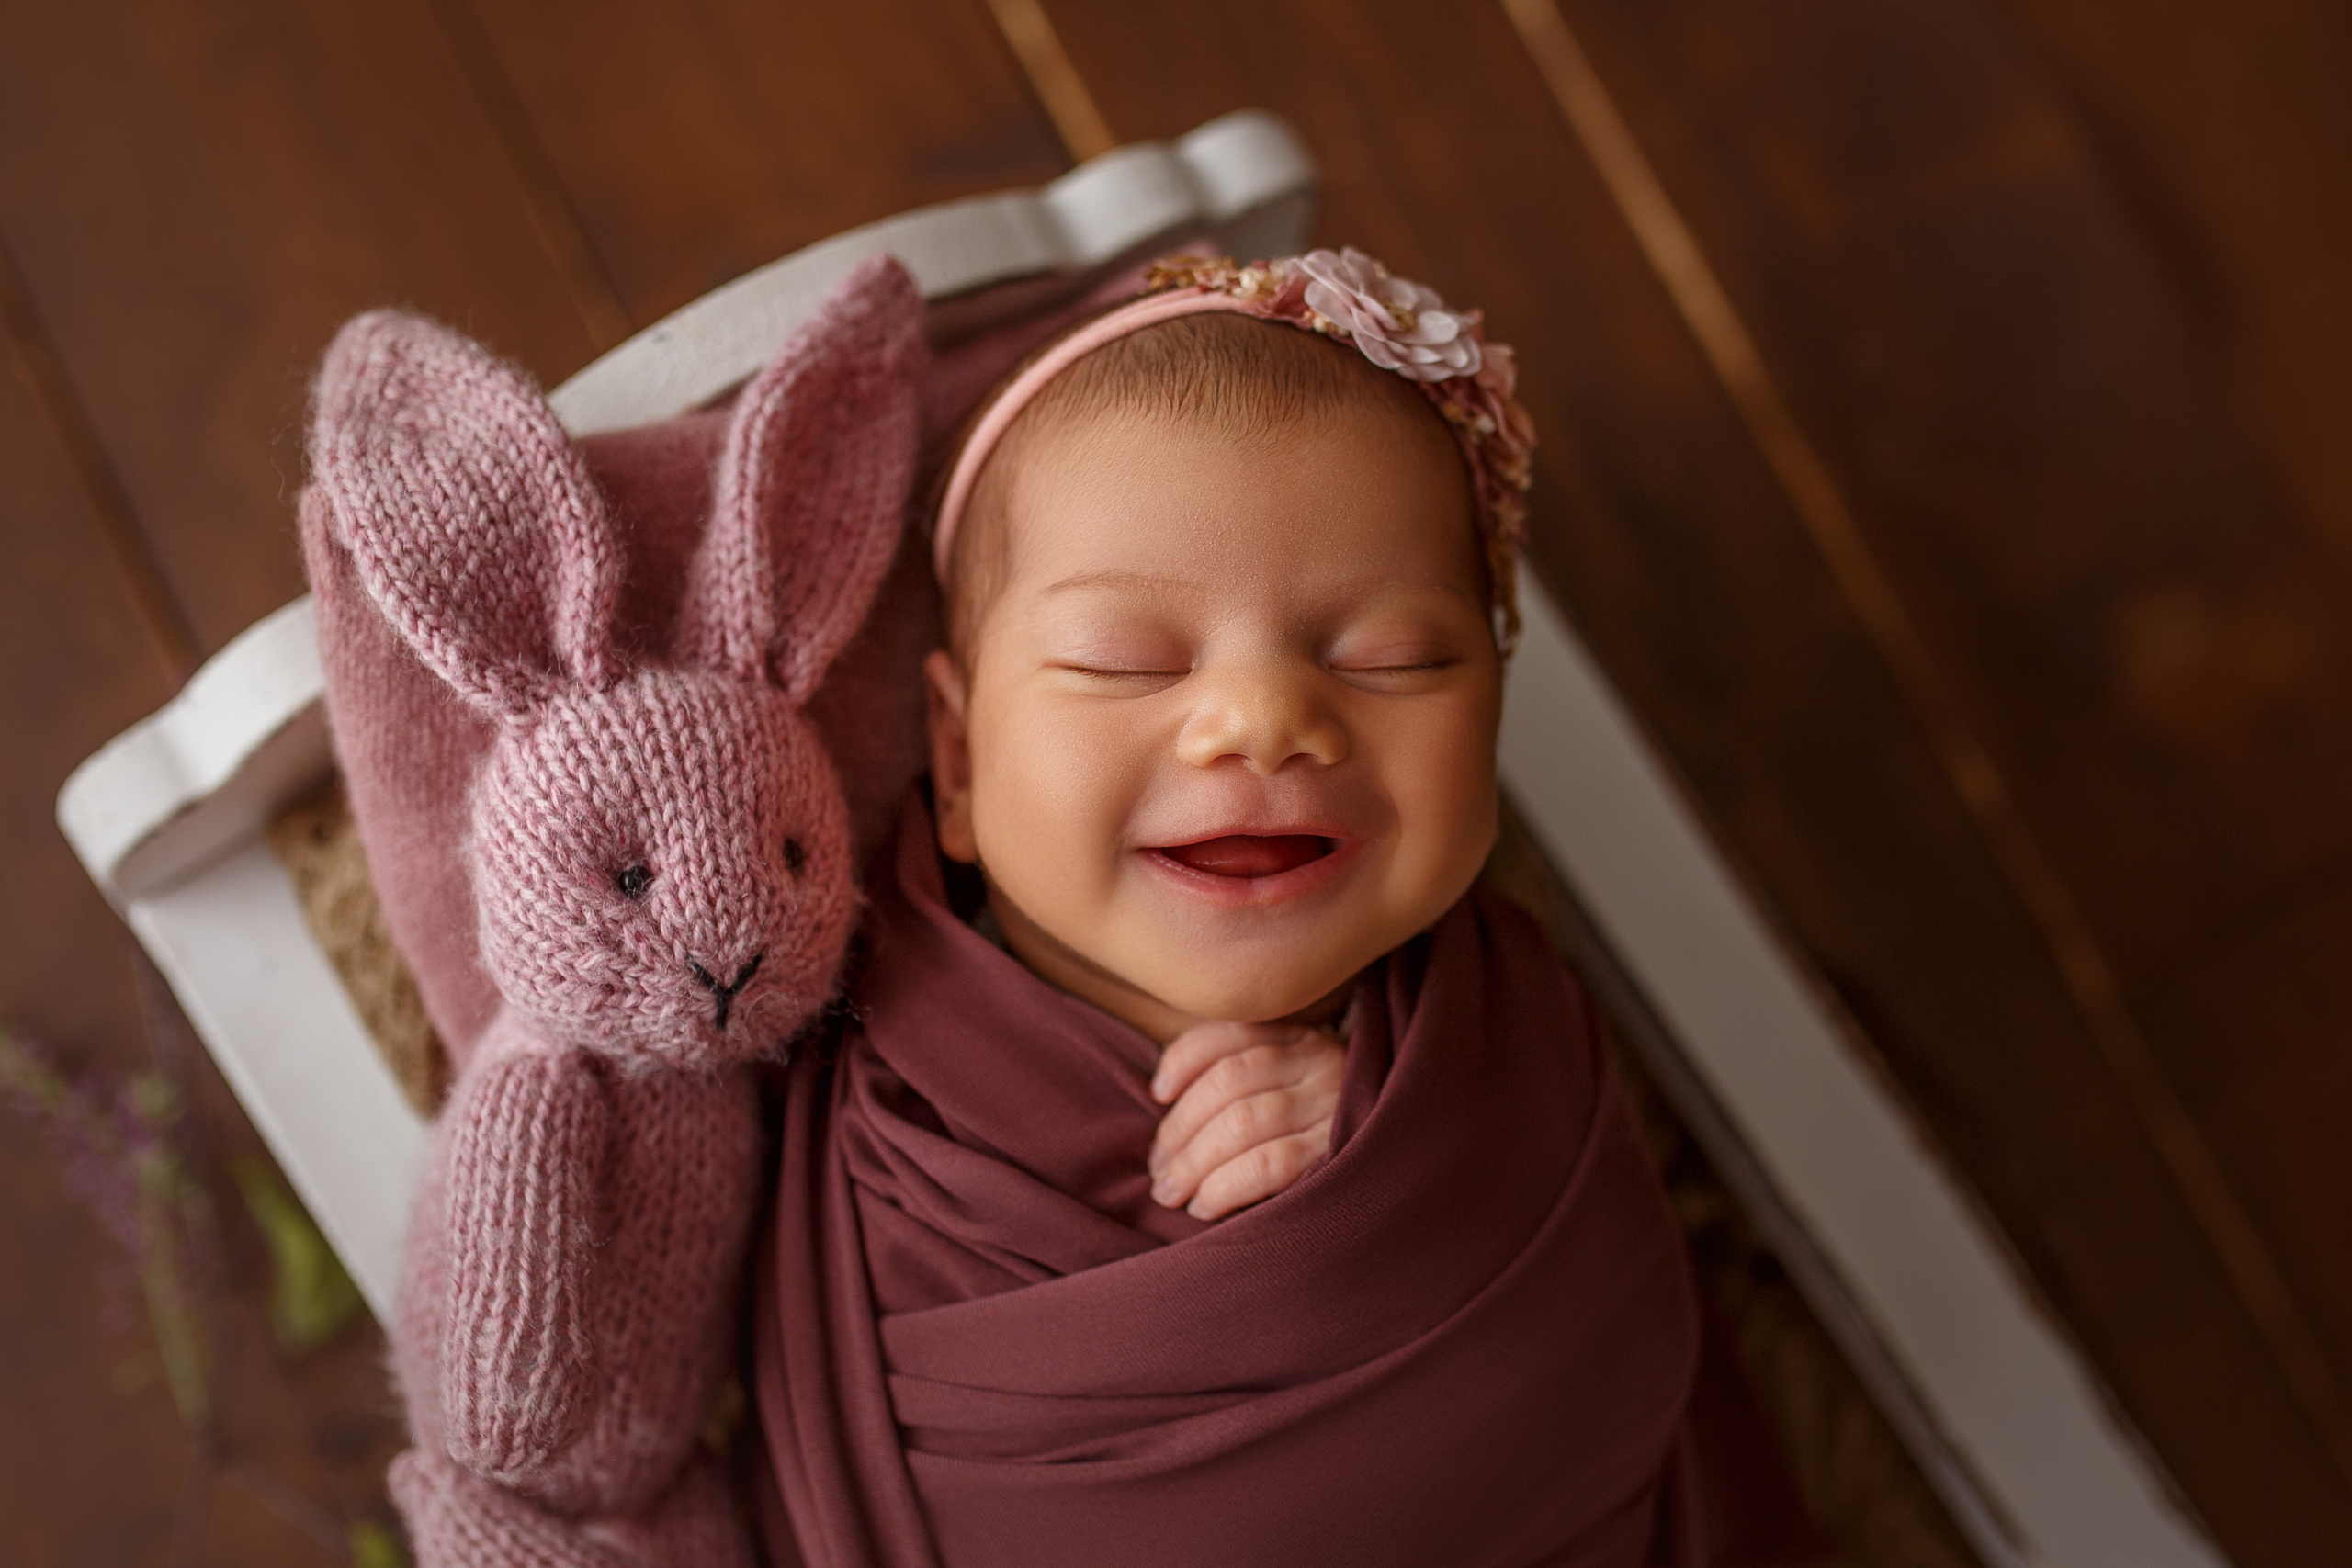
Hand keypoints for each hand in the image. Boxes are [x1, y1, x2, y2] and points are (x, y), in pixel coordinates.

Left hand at [1147, 1021, 1345, 1220]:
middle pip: (1228, 1083)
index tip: (1159, 1093)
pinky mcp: (1341, 1153)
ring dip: (1193, 1161)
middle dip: (1180, 1129)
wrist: (1413, 1168)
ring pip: (1243, 1122)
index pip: (1232, 1033)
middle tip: (1159, 1169)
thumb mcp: (1302, 1088)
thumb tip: (1170, 1101)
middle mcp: (1321, 1063)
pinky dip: (1225, 1185)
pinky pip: (1269, 1164)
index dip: (1183, 1059)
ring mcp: (1335, 1106)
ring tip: (1171, 1192)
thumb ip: (1253, 1082)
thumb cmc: (1334, 1135)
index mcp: (1305, 1040)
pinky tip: (1204, 1205)